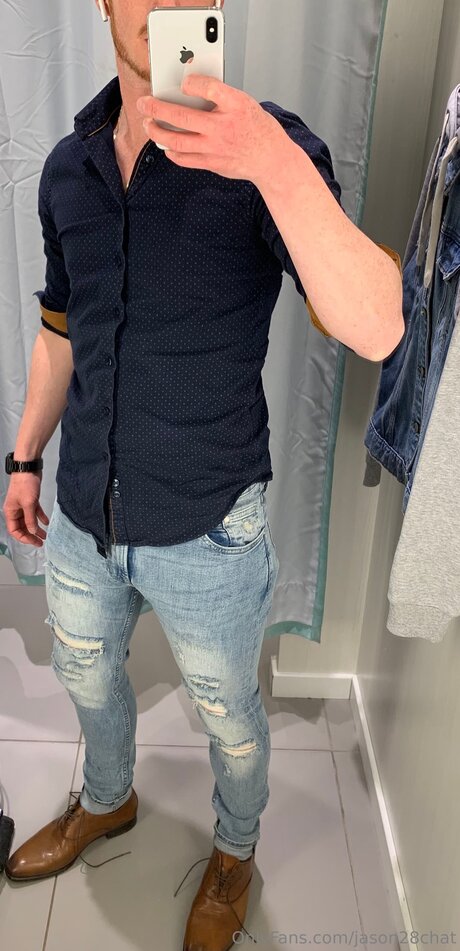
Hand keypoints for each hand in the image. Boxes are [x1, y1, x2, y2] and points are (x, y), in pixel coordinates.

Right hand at [3, 472, 48, 547]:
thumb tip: (32, 532)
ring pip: (29, 520)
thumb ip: (30, 519)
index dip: (24, 538)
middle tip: (41, 542)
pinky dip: (40, 517)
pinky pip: (35, 512)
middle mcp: (15, 510)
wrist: (29, 468)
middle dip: (31, 535)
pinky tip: (47, 523)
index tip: (34, 542)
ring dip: (37, 528)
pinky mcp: (31, 500)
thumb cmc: (25, 485)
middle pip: (22, 527)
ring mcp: (23, 505)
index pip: (14, 530)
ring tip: (46, 535)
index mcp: (11, 512)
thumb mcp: (28, 504)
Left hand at [136, 73, 285, 184]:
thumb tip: (189, 89)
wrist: (271, 159)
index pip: (208, 88)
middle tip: (144, 103)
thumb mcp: (244, 102)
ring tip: (148, 124)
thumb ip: (219, 95)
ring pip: (177, 140)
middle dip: (156, 109)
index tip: (183, 82)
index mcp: (235, 105)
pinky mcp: (212, 163)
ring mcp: (215, 148)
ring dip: (157, 131)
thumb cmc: (257, 128)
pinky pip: (184, 158)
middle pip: (182, 116)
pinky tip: (165, 145)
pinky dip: (171, 151)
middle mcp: (223, 127)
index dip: (192, 83)